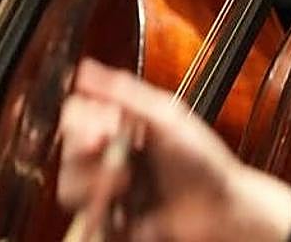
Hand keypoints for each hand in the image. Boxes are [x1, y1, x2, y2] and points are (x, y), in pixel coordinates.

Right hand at [57, 58, 290, 241]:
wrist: (221, 210)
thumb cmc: (203, 161)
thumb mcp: (165, 118)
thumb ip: (124, 93)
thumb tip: (85, 69)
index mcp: (121, 124)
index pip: (78, 115)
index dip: (80, 122)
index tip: (100, 130)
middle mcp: (111, 154)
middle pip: (68, 150)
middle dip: (85, 154)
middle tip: (108, 154)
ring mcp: (109, 189)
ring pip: (70, 186)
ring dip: (94, 184)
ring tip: (125, 184)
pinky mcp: (112, 221)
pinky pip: (88, 221)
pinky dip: (102, 217)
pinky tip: (126, 212)